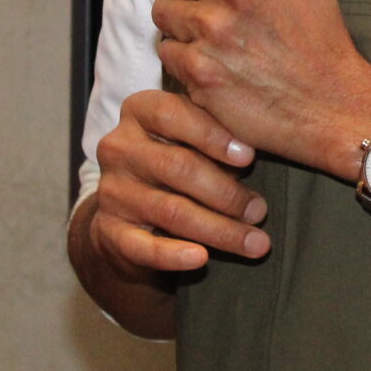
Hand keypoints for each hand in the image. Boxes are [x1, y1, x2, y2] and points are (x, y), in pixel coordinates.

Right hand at [86, 89, 266, 276]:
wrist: (134, 215)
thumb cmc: (181, 165)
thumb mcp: (194, 140)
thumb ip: (218, 134)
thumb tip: (261, 147)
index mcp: (140, 111)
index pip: (172, 114)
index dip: (213, 135)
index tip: (249, 157)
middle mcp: (119, 147)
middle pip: (176, 166)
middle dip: (226, 192)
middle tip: (259, 211)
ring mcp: (111, 190)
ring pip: (170, 210)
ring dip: (219, 229)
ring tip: (255, 242)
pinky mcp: (109, 231)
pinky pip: (143, 246)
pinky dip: (174, 255)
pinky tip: (201, 259)